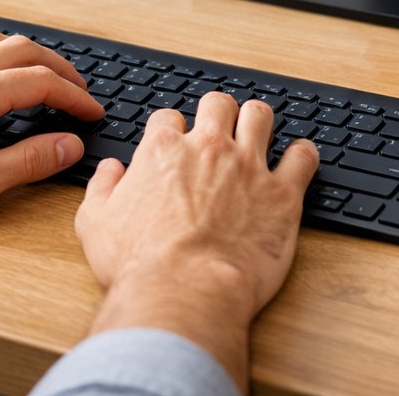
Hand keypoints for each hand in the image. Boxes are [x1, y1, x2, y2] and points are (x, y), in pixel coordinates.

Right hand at [73, 92, 319, 390]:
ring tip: (258, 134)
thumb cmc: (140, 265)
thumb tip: (109, 170)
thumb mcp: (95, 225)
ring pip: (260, 116)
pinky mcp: (282, 194)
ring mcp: (248, 167)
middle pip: (217, 104)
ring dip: (258, 122)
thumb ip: (101, 189)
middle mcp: (208, 149)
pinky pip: (303, 157)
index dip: (170, 131)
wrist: (184, 293)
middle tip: (219, 132)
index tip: (175, 145)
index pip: (168, 118)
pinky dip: (302, 155)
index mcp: (163, 151)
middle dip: (217, 114)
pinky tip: (298, 161)